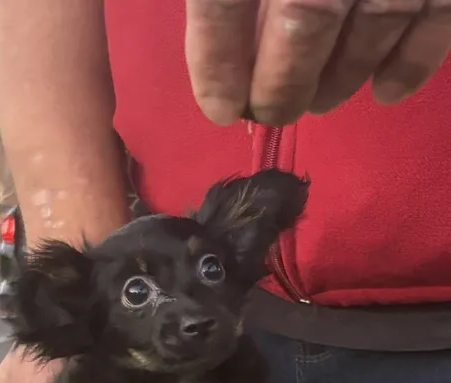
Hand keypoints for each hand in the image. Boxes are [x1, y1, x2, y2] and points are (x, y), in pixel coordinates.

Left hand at [185, 0, 450, 125]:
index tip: (221, 108)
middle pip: (304, 20)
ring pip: (374, 21)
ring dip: (339, 78)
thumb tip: (206, 35)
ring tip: (319, 99)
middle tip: (270, 110)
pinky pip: (437, 21)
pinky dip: (411, 65)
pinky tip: (386, 92)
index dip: (218, 60)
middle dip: (282, 84)